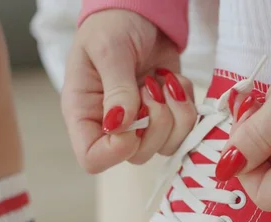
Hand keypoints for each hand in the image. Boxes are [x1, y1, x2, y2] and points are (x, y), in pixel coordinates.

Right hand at [62, 10, 195, 172]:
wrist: (140, 12)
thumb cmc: (112, 26)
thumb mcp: (108, 49)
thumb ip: (116, 88)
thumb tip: (121, 125)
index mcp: (84, 113)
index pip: (92, 158)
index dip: (117, 149)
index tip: (132, 117)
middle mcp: (111, 125)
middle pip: (137, 156)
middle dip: (154, 122)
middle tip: (149, 86)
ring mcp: (141, 123)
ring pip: (166, 146)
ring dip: (174, 113)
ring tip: (162, 80)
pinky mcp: (167, 115)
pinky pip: (185, 129)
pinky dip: (186, 104)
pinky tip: (172, 81)